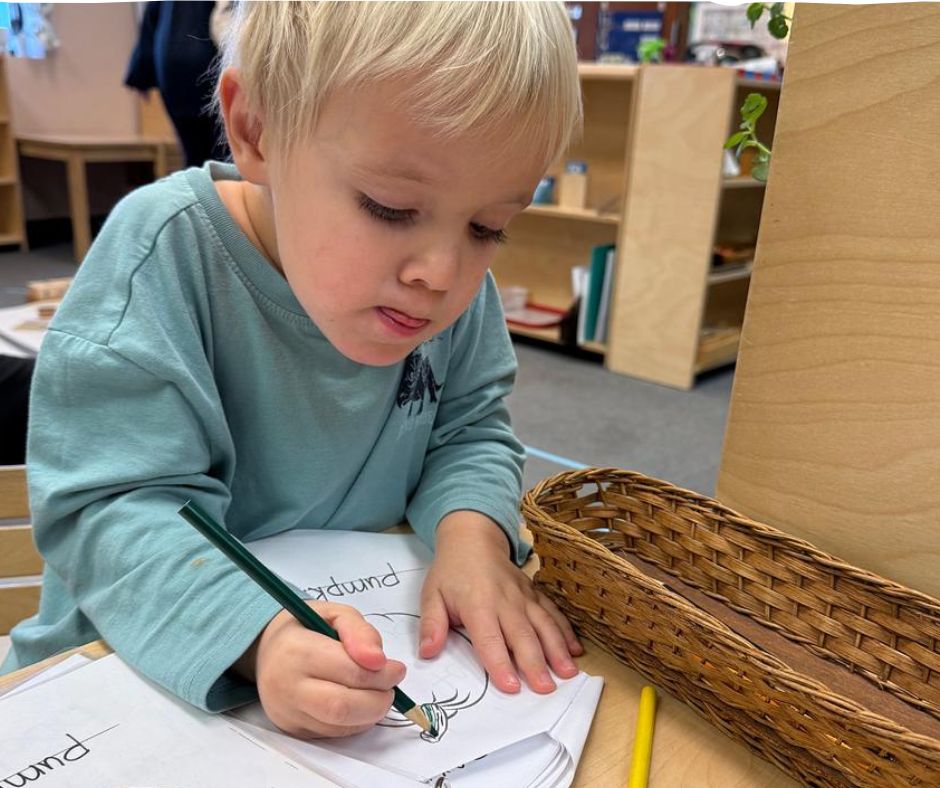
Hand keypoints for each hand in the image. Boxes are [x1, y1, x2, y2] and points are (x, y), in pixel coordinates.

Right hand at [231, 602, 405, 737]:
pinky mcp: (291, 729)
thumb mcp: (334, 614)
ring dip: (370, 713)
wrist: (266, 649)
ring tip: (378, 693)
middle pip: (342, 706)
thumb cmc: (305, 628)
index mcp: (296, 649)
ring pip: (338, 725)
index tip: (397, 669)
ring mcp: (287, 712)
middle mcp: (286, 685)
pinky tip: (359, 703)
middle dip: (378, 700)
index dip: (381, 674)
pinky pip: (332, 734)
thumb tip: (379, 660)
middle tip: (391, 686)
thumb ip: (359, 631)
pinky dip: (355, 722)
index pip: (347, 670)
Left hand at [419, 511, 582, 694]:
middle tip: (546, 689)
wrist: (473, 538)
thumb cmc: (451, 572)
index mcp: (477, 603)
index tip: (511, 687)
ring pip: (544, 624)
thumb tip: (427, 652)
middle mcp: (505, 600)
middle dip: (535, 663)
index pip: (489, 638)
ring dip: (557, 649)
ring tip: (569, 673)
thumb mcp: (432, 595)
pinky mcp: (534, 593)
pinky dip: (566, 630)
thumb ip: (431, 625)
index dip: (500, 663)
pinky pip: (553, 612)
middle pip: (522, 635)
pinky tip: (576, 649)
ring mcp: (523, 596)